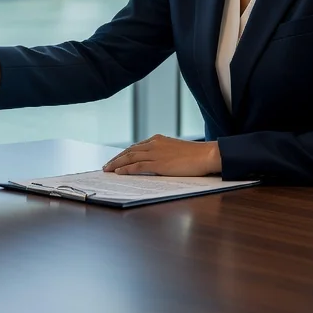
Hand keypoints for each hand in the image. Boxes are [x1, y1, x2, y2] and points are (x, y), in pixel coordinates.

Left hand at [103, 135, 221, 176]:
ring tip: (108, 170)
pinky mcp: (158, 163)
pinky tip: (118, 173)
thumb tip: (156, 163)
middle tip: (106, 165)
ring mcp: (155, 153)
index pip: (135, 147)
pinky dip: (126, 169)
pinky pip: (137, 166)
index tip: (116, 159)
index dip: (124, 154)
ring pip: (130, 157)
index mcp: (157, 140)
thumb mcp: (175, 151)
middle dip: (116, 159)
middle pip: (129, 151)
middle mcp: (153, 144)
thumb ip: (163, 154)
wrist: (205, 155)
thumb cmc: (195, 156)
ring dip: (117, 164)